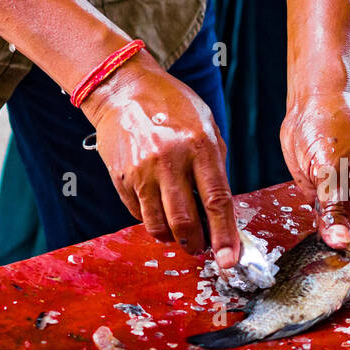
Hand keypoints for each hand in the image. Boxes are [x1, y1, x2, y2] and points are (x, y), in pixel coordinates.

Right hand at [79, 52, 238, 267]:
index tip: (228, 260)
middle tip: (201, 247)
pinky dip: (152, 220)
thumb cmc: (173, 108)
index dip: (224, 236)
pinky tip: (159, 209)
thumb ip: (215, 168)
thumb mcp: (207, 128)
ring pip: (158, 225)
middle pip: (185, 221)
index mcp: (199, 146)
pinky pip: (138, 215)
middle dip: (197, 243)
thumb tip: (221, 212)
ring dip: (173, 238)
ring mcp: (141, 171)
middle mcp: (169, 160)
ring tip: (180, 233)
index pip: (216, 201)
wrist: (124, 89)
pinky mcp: (121, 178)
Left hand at [280, 92, 349, 281]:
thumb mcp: (332, 169)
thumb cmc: (333, 127)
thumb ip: (335, 208)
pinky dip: (323, 243)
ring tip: (329, 277)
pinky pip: (329, 229)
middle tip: (345, 283)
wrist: (311, 104)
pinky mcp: (328, 203)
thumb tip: (340, 243)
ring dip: (341, 256)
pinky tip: (314, 259)